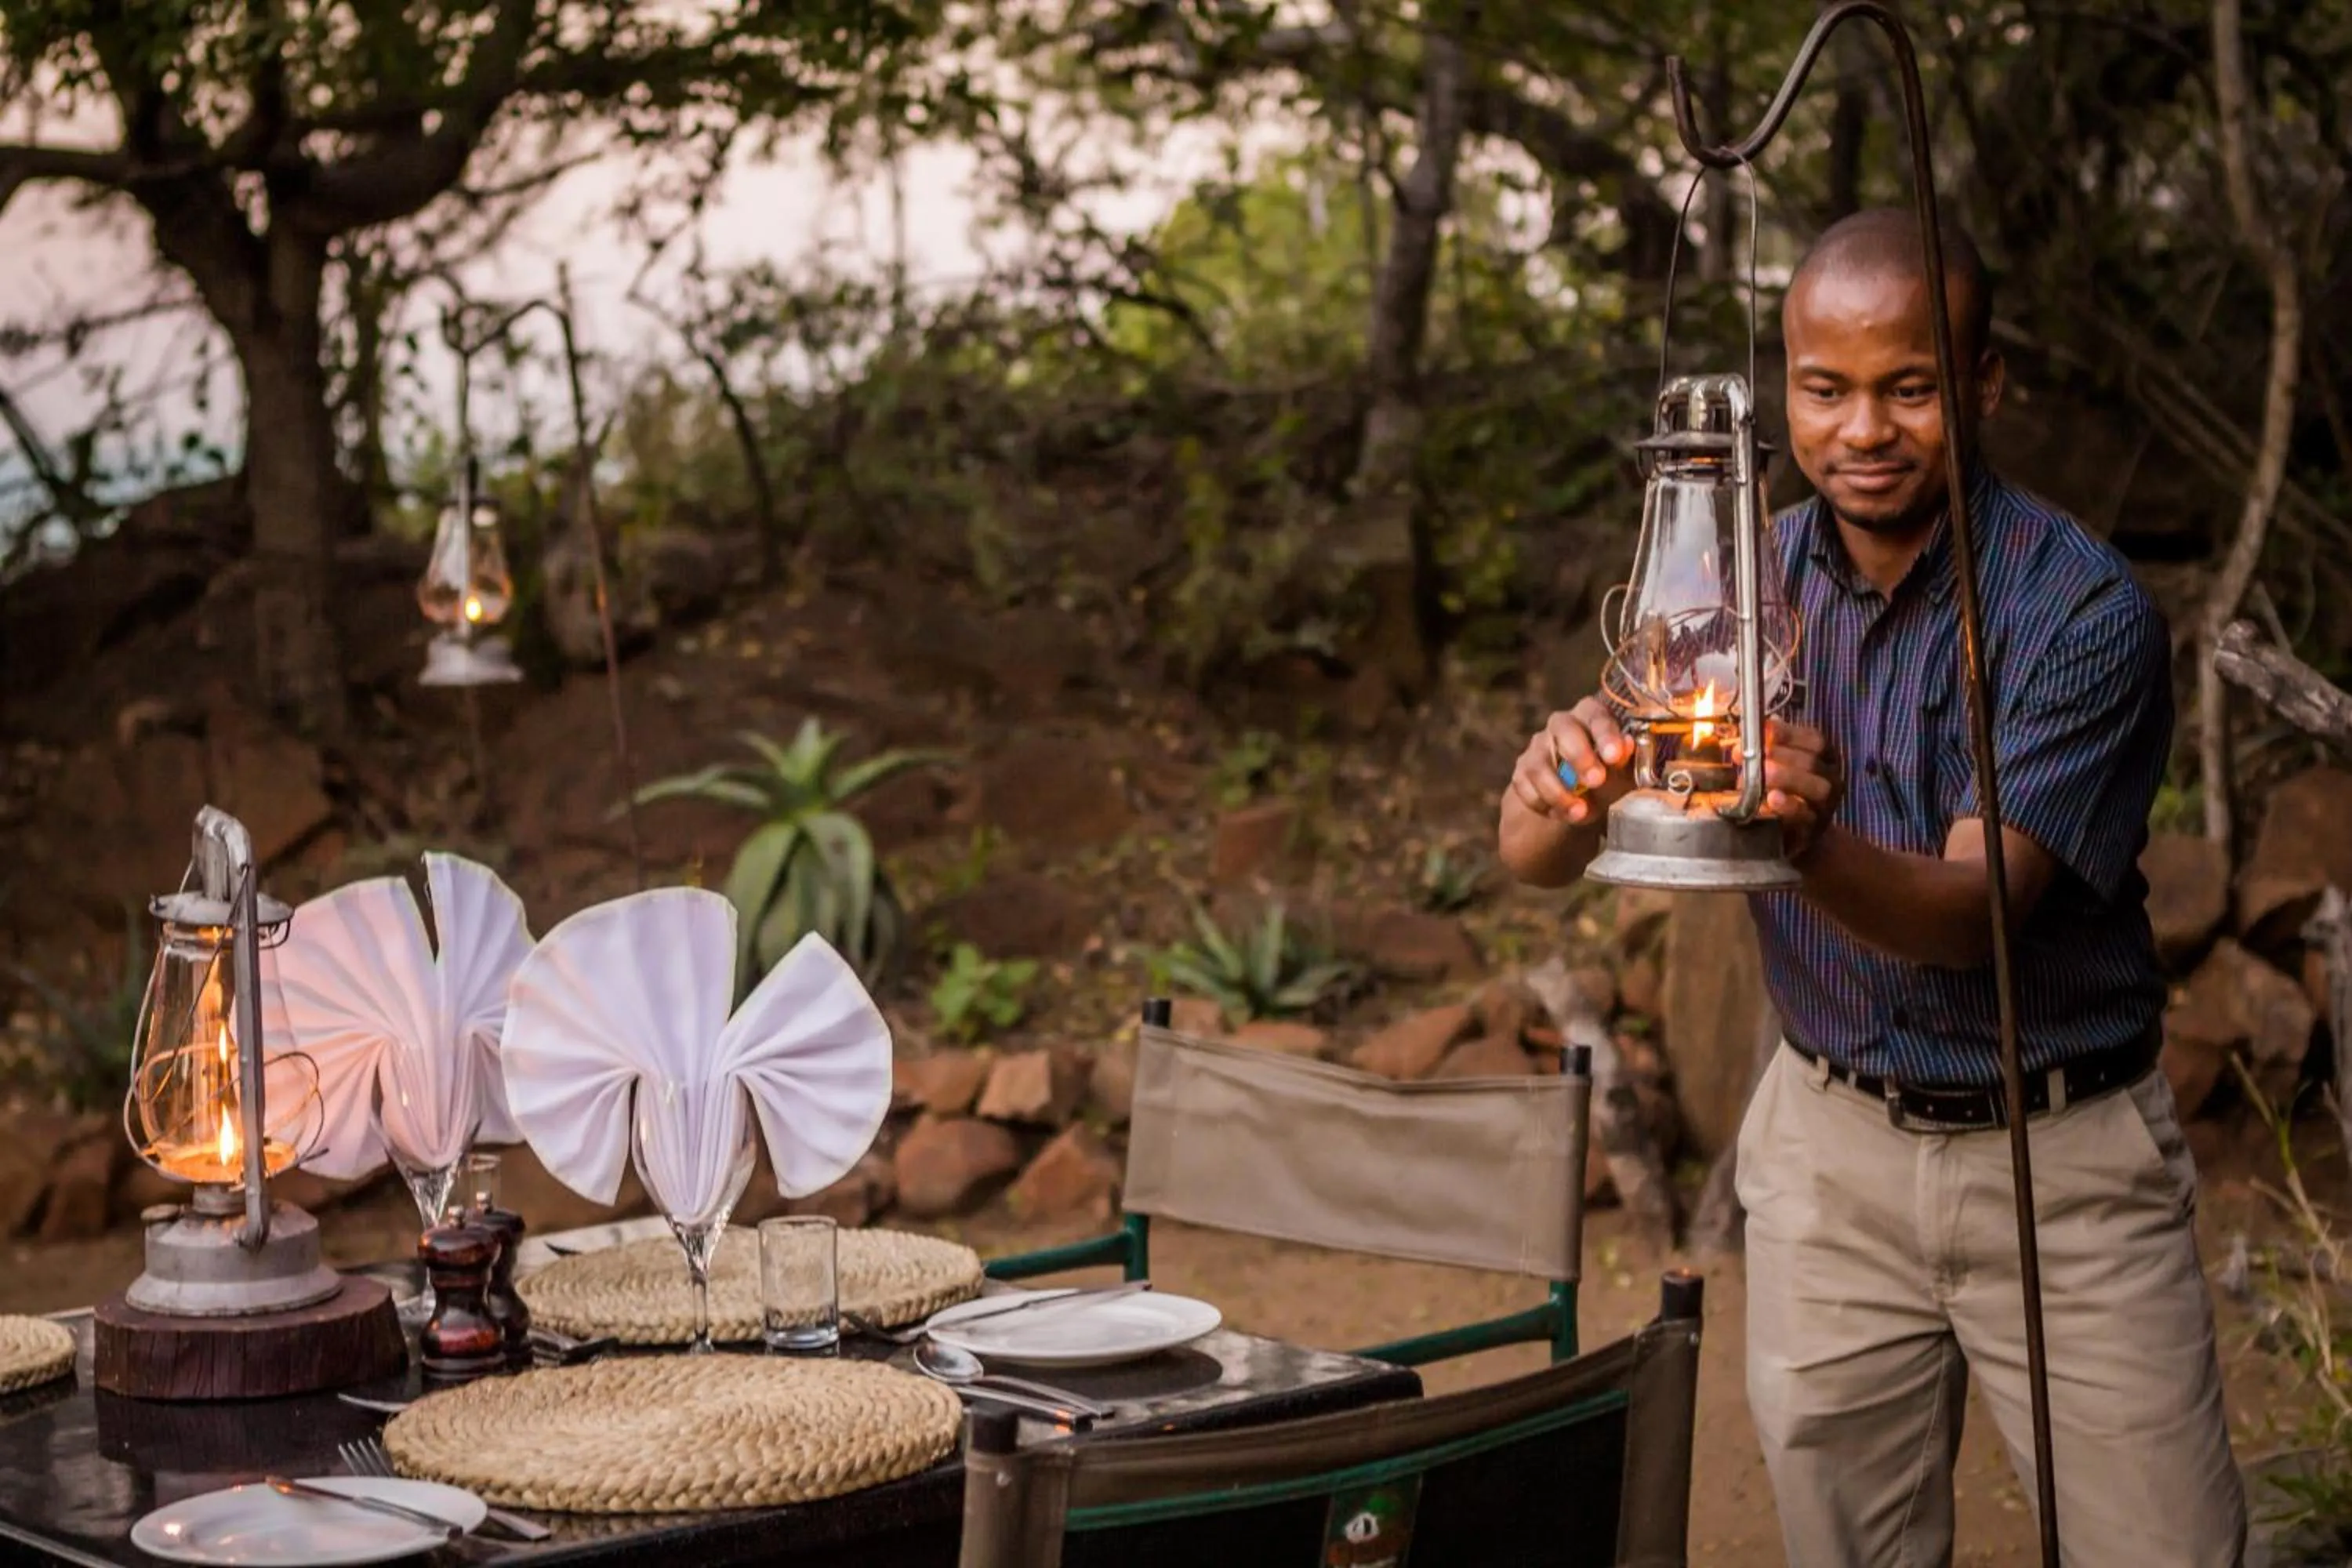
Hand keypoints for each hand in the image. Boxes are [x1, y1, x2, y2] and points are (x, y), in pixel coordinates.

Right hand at [1508, 697, 1632, 827]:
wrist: (1581, 797)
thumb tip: (1627, 746)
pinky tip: (1561, 814)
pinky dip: (1543, 804)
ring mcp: (1537, 747)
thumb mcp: (1624, 770)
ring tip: (1580, 812)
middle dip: (1579, 756)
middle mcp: (1560, 724)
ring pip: (1539, 764)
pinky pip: (1525, 787)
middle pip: (1562, 729)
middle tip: (1595, 781)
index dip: (1605, 735)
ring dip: (1559, 792)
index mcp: (1590, 715)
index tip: (1614, 757)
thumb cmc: (1608, 774)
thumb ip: (1626, 760)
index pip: (1596, 716)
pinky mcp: (1522, 772)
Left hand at [1763, 717, 1843, 862]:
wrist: (1799, 832)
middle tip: (1754, 754)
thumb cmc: (1785, 791)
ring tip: (1765, 772)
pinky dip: (1789, 805)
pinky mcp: (1815, 827)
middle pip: (1812, 762)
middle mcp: (1831, 778)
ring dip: (1788, 777)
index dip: (1787, 733)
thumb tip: (1743, 740)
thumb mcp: (1779, 767)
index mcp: (1824, 757)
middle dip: (1781, 755)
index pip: (1813, 739)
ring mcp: (1826, 804)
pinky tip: (1772, 799)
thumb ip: (1766, 751)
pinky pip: (1805, 815)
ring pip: (1817, 787)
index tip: (1762, 730)